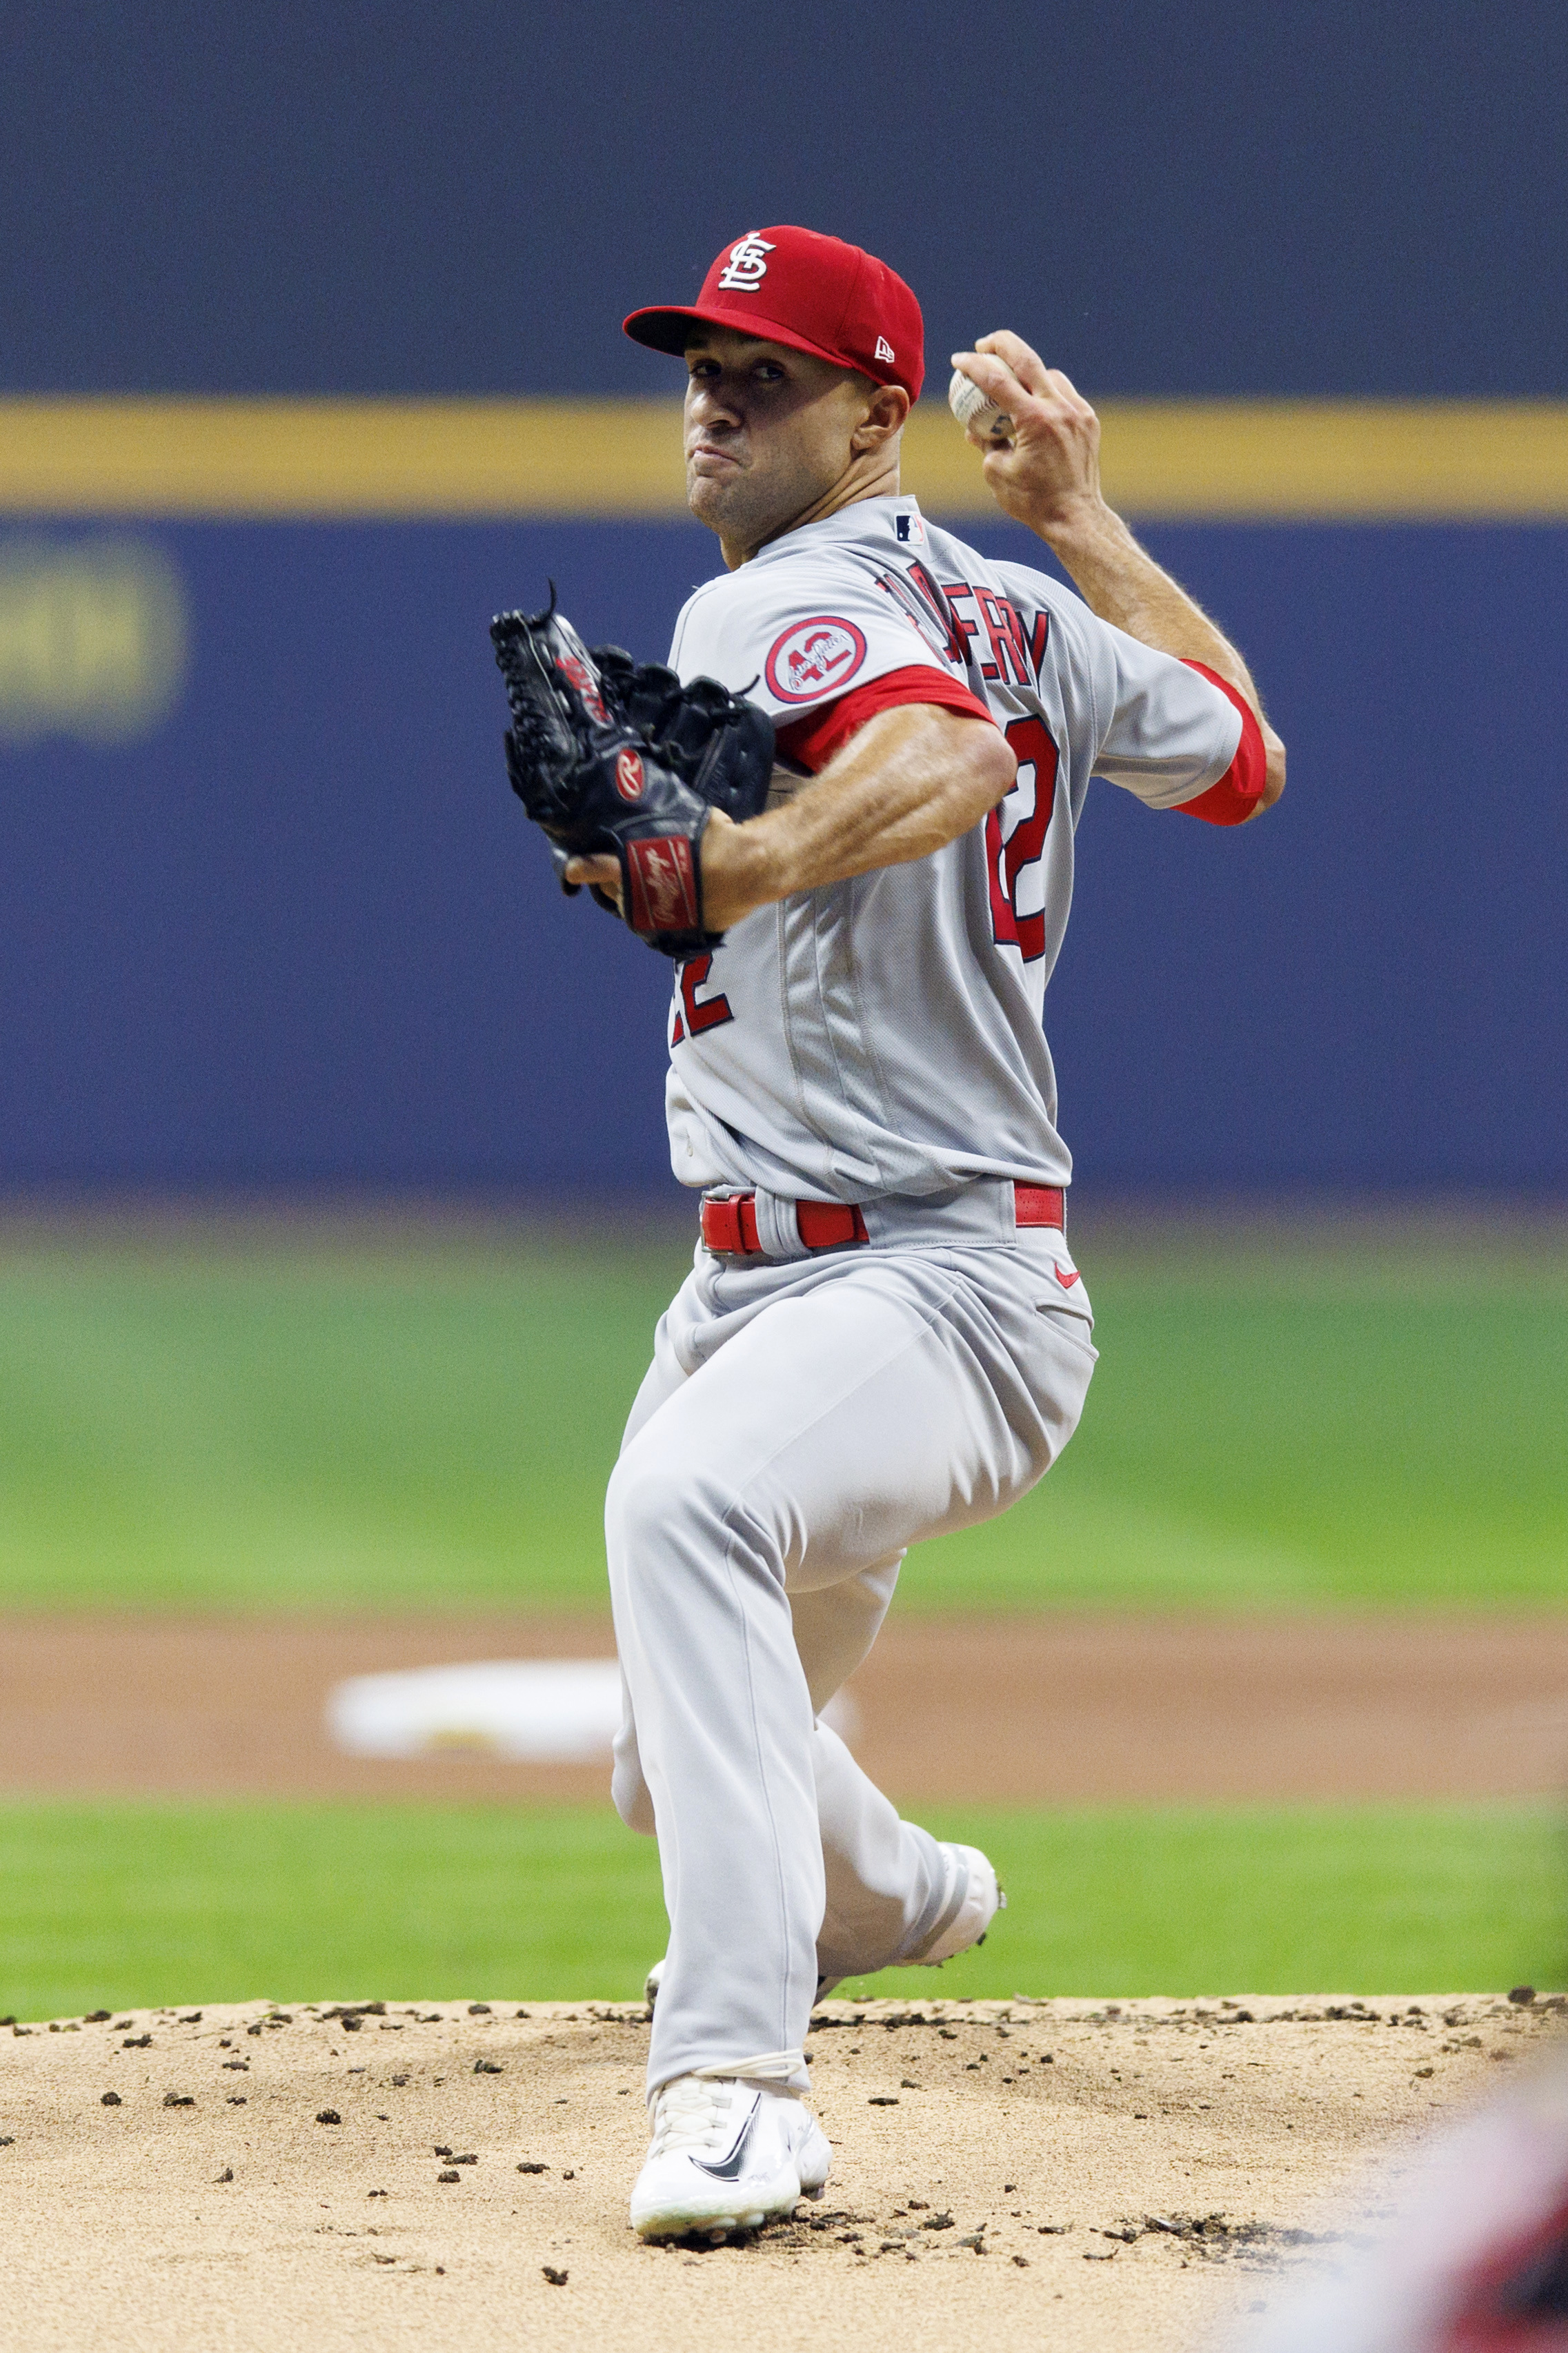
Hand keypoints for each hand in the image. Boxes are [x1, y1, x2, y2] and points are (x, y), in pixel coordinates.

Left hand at [563, 810, 759, 929]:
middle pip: (610, 893)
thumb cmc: (717, 839)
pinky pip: (655, 921)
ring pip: (631, 909)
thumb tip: (654, 820)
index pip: (596, 869)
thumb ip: (658, 829)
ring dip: (632, 898)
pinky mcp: (673, 931)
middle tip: (619, 870)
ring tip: (647, 883)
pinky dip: (657, 911)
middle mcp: (639, 896)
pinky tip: (668, 899)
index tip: (571, 870)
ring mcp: (655, 917)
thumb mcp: (682, 823)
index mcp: (634, 867)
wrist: (748, 871)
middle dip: (609, 883)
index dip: (581, 869)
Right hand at [951, 333, 1106, 539]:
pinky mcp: (1088, 420)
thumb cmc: (1033, 501)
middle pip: (1027, 358)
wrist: (1076, 517)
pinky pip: (1064, 394)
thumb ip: (984, 443)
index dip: (974, 365)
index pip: (997, 380)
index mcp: (1034, 421)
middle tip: (984, 344)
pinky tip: (1035, 401)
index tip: (958, 360)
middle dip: (1001, 344)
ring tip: (1011, 379)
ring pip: (1049, 375)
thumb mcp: (996, 473)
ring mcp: (1077, 412)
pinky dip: (1047, 391)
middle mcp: (1059, 409)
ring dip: (1027, 371)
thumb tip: (973, 428)